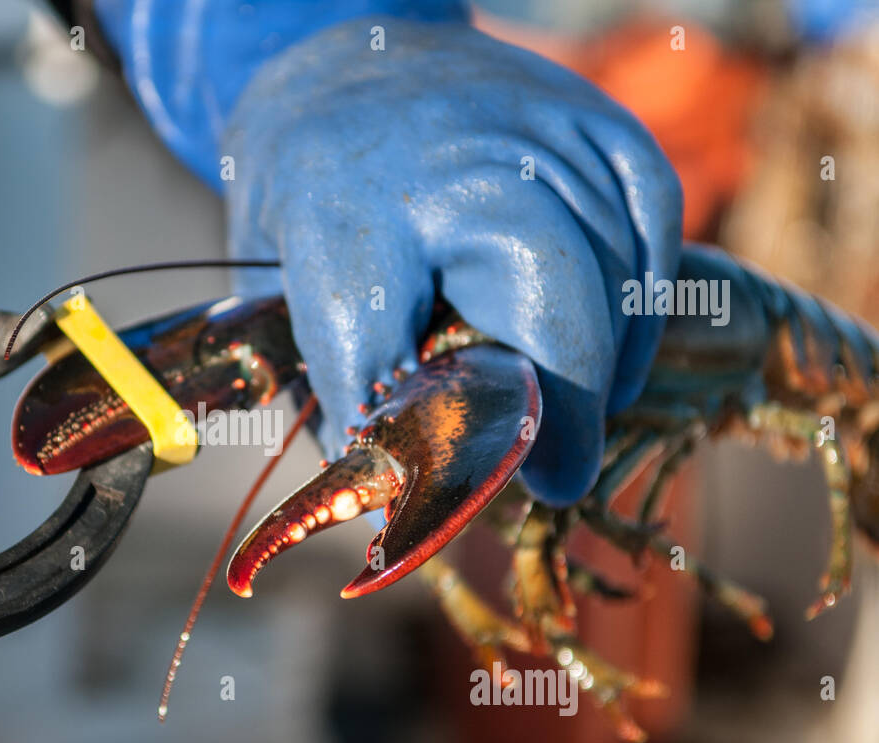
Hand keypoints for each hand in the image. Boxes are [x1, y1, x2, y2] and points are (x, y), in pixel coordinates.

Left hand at [223, 19, 681, 504]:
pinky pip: (652, 224)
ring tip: (573, 424)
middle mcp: (450, 158)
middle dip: (562, 408)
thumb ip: (333, 379)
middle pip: (546, 296)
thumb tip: (385, 496)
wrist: (352, 56)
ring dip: (603, 366)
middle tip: (554, 479)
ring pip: (611, 269)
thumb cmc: (314, 191)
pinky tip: (614, 357)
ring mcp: (538, 129)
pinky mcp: (597, 121)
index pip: (376, 338)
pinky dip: (643, 302)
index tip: (445, 496)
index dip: (413, 434)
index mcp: (338, 207)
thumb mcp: (281, 282)